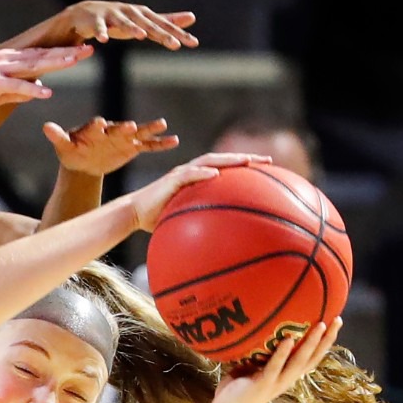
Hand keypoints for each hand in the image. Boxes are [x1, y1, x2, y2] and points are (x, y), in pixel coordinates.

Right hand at [0, 47, 91, 120]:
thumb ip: (18, 91)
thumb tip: (37, 89)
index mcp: (7, 60)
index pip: (39, 55)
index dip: (61, 53)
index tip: (80, 51)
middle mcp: (4, 60)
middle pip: (42, 56)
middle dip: (66, 53)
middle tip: (89, 50)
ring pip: (33, 66)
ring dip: (55, 63)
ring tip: (75, 61)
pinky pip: (16, 86)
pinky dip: (32, 90)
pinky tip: (47, 93)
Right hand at [40, 1, 197, 50]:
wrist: (87, 14)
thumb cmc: (120, 20)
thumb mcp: (145, 21)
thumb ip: (167, 21)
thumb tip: (192, 17)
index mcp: (145, 15)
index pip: (164, 25)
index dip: (179, 34)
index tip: (194, 43)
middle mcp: (132, 13)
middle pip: (148, 24)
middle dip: (161, 34)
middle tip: (176, 45)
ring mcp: (114, 15)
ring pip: (124, 23)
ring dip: (132, 28)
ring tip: (141, 36)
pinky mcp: (96, 21)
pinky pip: (99, 27)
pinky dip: (101, 32)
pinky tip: (103, 40)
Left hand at [44, 116, 177, 175]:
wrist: (84, 162)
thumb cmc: (72, 151)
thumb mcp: (63, 146)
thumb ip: (58, 136)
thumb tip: (45, 126)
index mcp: (92, 129)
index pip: (94, 126)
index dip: (96, 125)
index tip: (99, 123)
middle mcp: (111, 130)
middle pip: (118, 128)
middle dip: (124, 128)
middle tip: (130, 126)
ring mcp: (123, 138)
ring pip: (138, 133)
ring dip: (148, 129)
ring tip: (162, 124)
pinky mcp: (132, 148)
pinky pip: (148, 146)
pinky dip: (160, 144)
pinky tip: (174, 141)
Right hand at [129, 153, 271, 231]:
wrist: (133, 214)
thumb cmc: (158, 220)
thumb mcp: (184, 221)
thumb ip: (202, 224)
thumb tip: (222, 244)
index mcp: (197, 179)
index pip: (226, 168)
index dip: (246, 166)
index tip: (268, 169)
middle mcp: (192, 171)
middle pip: (223, 160)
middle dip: (246, 159)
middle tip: (268, 161)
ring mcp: (181, 173)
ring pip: (209, 161)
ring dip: (228, 160)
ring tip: (246, 161)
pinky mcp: (170, 179)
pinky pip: (189, 175)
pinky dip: (202, 173)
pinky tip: (216, 175)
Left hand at [211, 319, 342, 402]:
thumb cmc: (235, 389)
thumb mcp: (250, 366)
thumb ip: (258, 353)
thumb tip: (257, 330)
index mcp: (286, 376)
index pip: (312, 358)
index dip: (324, 343)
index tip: (333, 324)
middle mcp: (286, 380)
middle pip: (313, 358)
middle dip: (327, 339)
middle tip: (337, 320)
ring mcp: (276, 383)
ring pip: (299, 361)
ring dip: (311, 343)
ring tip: (319, 325)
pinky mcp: (263, 384)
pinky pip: (276, 366)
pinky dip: (283, 353)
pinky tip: (289, 338)